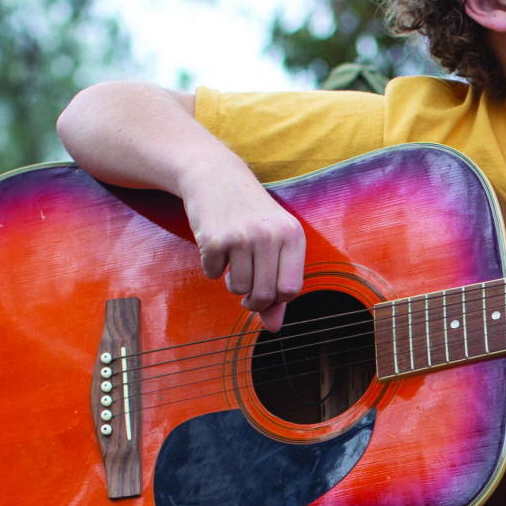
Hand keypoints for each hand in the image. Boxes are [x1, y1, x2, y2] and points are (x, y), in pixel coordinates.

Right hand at [186, 161, 305, 329]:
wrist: (216, 177)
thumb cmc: (249, 216)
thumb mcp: (272, 244)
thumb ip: (276, 287)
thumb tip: (273, 329)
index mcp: (293, 236)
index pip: (291, 290)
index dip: (276, 298)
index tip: (267, 290)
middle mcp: (270, 235)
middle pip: (264, 296)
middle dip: (252, 301)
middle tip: (245, 289)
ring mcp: (242, 236)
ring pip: (239, 289)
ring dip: (233, 283)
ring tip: (233, 260)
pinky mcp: (215, 239)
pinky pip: (214, 274)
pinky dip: (213, 267)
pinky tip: (216, 245)